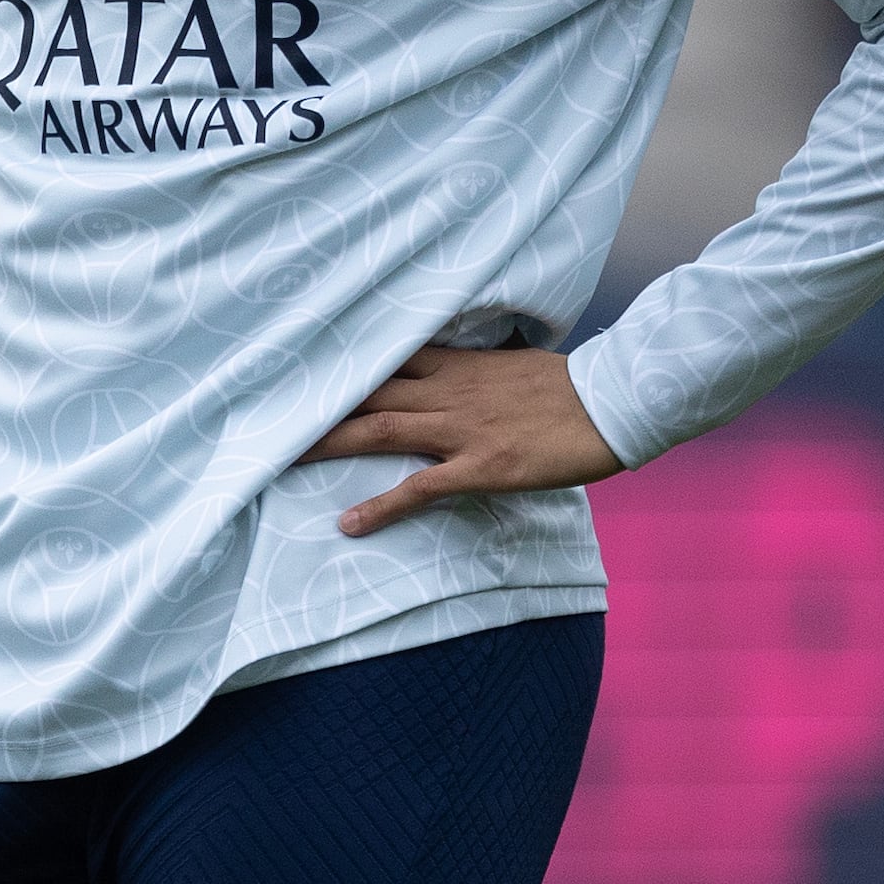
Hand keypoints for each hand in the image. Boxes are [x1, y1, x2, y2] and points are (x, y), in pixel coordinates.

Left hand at [296, 343, 621, 534]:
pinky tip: (349, 525)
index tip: (294, 373)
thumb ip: (474, 369)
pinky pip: (421, 487)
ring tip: (280, 461)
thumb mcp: (513, 365)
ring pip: (379, 428)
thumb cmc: (572, 387)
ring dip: (327, 444)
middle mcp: (448, 391)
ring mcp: (462, 428)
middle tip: (265, 417)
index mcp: (457, 365)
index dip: (336, 368)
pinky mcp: (482, 465)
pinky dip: (381, 506)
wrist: (618, 401)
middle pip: (365, 392)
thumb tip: (450, 368)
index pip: (382, 358)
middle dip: (314, 404)